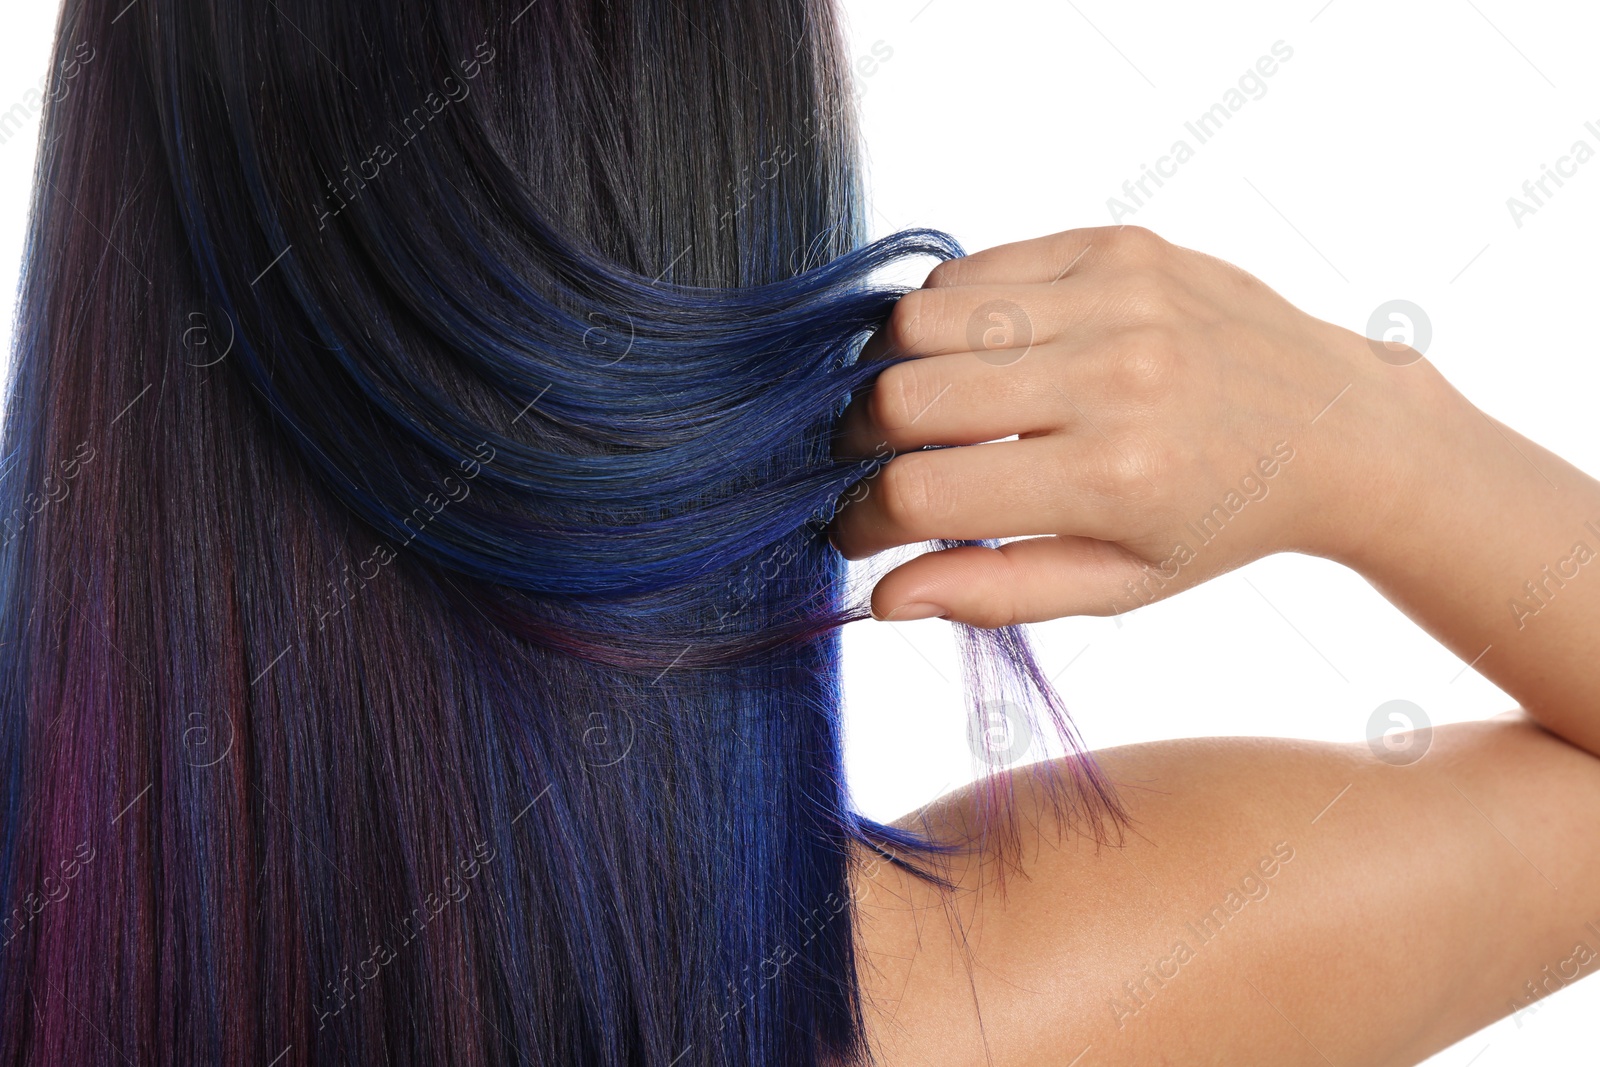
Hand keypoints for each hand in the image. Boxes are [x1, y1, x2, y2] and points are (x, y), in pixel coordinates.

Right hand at [826, 225, 1438, 625]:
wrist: (1334, 423)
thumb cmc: (1218, 519)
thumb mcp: (1118, 585)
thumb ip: (996, 591)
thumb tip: (883, 596)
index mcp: (1112, 478)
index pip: (920, 494)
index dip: (864, 520)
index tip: (860, 528)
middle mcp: (1112, 377)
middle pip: (902, 398)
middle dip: (862, 443)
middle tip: (882, 464)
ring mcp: (1113, 297)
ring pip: (918, 320)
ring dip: (896, 371)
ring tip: (930, 408)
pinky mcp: (1113, 246)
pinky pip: (970, 268)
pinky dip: (946, 315)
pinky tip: (980, 356)